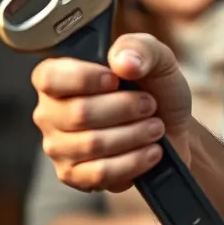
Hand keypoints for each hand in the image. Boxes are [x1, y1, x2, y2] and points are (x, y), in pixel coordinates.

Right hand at [31, 33, 193, 192]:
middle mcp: (50, 112)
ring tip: (155, 127)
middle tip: (149, 105)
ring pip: (92, 144)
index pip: (49, 77)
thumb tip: (123, 62)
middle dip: (126, 108)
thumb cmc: (158, 90)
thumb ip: (141, 48)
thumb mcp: (158, 59)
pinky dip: (134, 161)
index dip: (85, 78)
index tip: (116, 79)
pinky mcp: (74, 176)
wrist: (174, 129)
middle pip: (79, 113)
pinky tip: (151, 151)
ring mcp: (59, 146)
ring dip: (135, 134)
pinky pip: (99, 173)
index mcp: (59, 77)